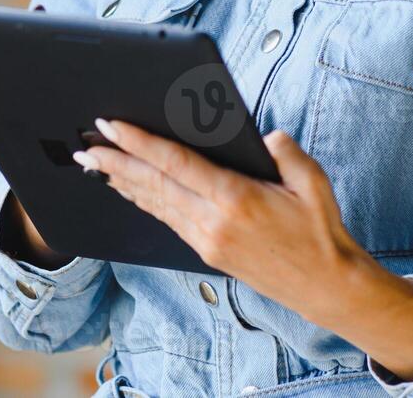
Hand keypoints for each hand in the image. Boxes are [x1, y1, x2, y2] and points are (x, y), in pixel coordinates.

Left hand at [74, 117, 368, 323]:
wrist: (325, 286)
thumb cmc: (320, 232)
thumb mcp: (312, 181)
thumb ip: (284, 150)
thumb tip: (262, 134)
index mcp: (236, 199)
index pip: (176, 164)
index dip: (140, 143)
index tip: (113, 126)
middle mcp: (213, 222)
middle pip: (154, 185)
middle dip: (116, 162)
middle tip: (87, 144)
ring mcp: (206, 241)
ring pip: (155, 203)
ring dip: (122, 181)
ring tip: (96, 163)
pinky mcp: (207, 252)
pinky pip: (167, 219)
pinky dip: (144, 200)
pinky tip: (131, 189)